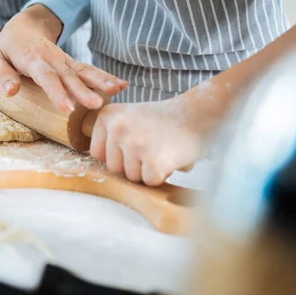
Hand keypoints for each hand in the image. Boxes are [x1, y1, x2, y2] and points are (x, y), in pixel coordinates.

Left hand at [0, 4, 128, 111]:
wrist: (24, 25)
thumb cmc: (7, 46)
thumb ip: (2, 74)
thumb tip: (11, 92)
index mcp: (32, 59)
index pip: (46, 77)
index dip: (57, 92)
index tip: (67, 108)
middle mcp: (52, 59)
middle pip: (69, 76)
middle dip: (83, 91)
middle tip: (96, 105)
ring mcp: (65, 60)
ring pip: (84, 71)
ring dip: (101, 81)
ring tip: (117, 91)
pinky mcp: (72, 64)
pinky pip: (90, 70)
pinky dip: (106, 77)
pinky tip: (122, 85)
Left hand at [90, 95, 215, 185]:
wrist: (201, 113)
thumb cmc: (165, 120)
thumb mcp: (129, 117)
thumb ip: (110, 136)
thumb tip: (94, 165)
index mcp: (108, 116)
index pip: (97, 154)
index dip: (119, 155)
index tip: (137, 140)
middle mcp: (118, 128)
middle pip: (114, 168)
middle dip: (134, 164)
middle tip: (154, 143)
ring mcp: (135, 144)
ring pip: (132, 177)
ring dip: (148, 169)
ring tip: (163, 148)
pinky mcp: (154, 161)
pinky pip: (150, 182)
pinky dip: (163, 175)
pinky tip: (171, 156)